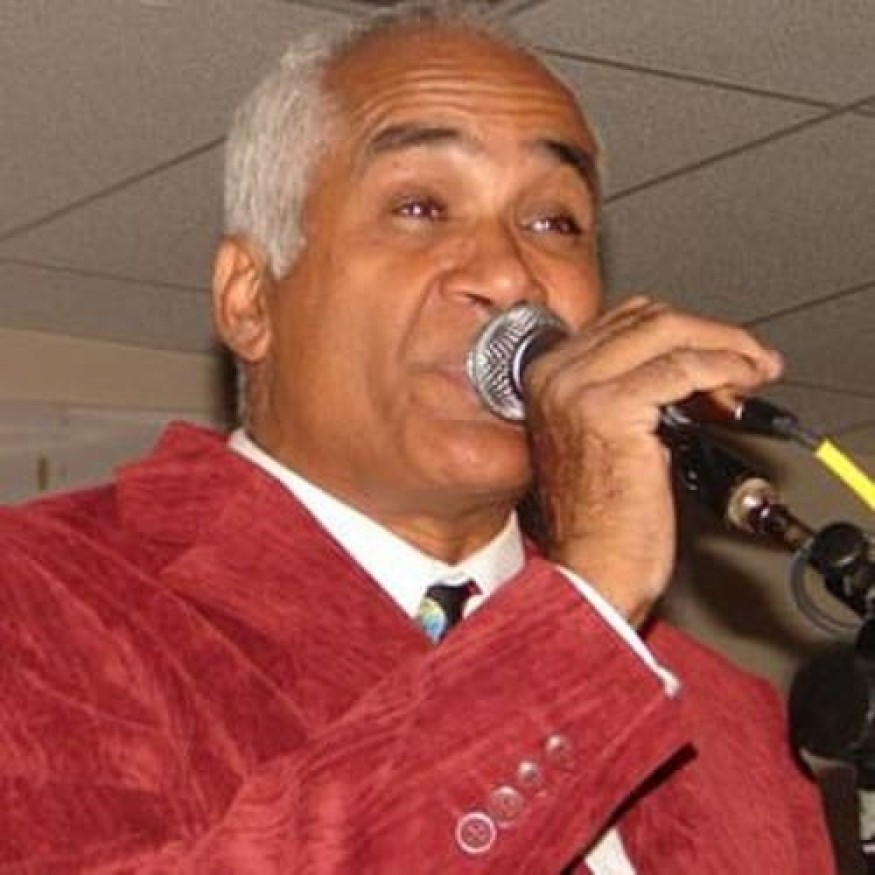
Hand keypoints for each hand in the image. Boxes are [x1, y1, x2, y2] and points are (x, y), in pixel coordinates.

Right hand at [523, 296, 782, 625]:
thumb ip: (626, 388)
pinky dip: (723, 368)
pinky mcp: (610, 411)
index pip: (623, 321)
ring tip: (754, 369)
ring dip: (725, 346)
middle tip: (748, 356)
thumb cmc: (598, 518)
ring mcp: (577, 390)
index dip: (683, 329)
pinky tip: (742, 383)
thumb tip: (685, 362)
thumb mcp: (601, 434)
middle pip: (646, 317)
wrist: (589, 569)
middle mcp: (554, 376)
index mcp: (545, 376)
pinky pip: (682, 368)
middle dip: (709, 332)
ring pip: (667, 333)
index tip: (721, 348)